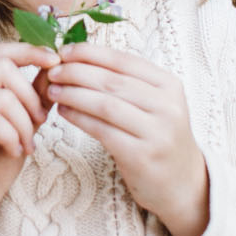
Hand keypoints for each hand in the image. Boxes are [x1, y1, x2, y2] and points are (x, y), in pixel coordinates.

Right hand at [0, 42, 57, 235]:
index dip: (30, 51)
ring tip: (26, 144)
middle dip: (31, 94)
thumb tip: (54, 68)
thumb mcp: (23, 125)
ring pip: (1, 96)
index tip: (56, 62)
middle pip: (2, 66)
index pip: (1, 51)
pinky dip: (11, 136)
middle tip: (42, 122)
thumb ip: (34, 96)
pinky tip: (13, 151)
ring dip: (24, 122)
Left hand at [41, 42, 209, 235]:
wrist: (182, 184)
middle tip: (52, 71)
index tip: (64, 51)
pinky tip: (64, 111)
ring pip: (105, 104)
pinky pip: (102, 131)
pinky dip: (79, 118)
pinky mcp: (141, 156)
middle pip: (112, 81)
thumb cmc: (158, 137)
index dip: (90, 53)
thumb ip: (126, 82)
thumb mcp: (154, 104)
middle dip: (76, 72)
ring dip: (73, 94)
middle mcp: (166, 106)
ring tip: (53, 90)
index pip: (123, 60)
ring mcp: (156, 132)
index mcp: (169, 85)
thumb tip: (80, 58)